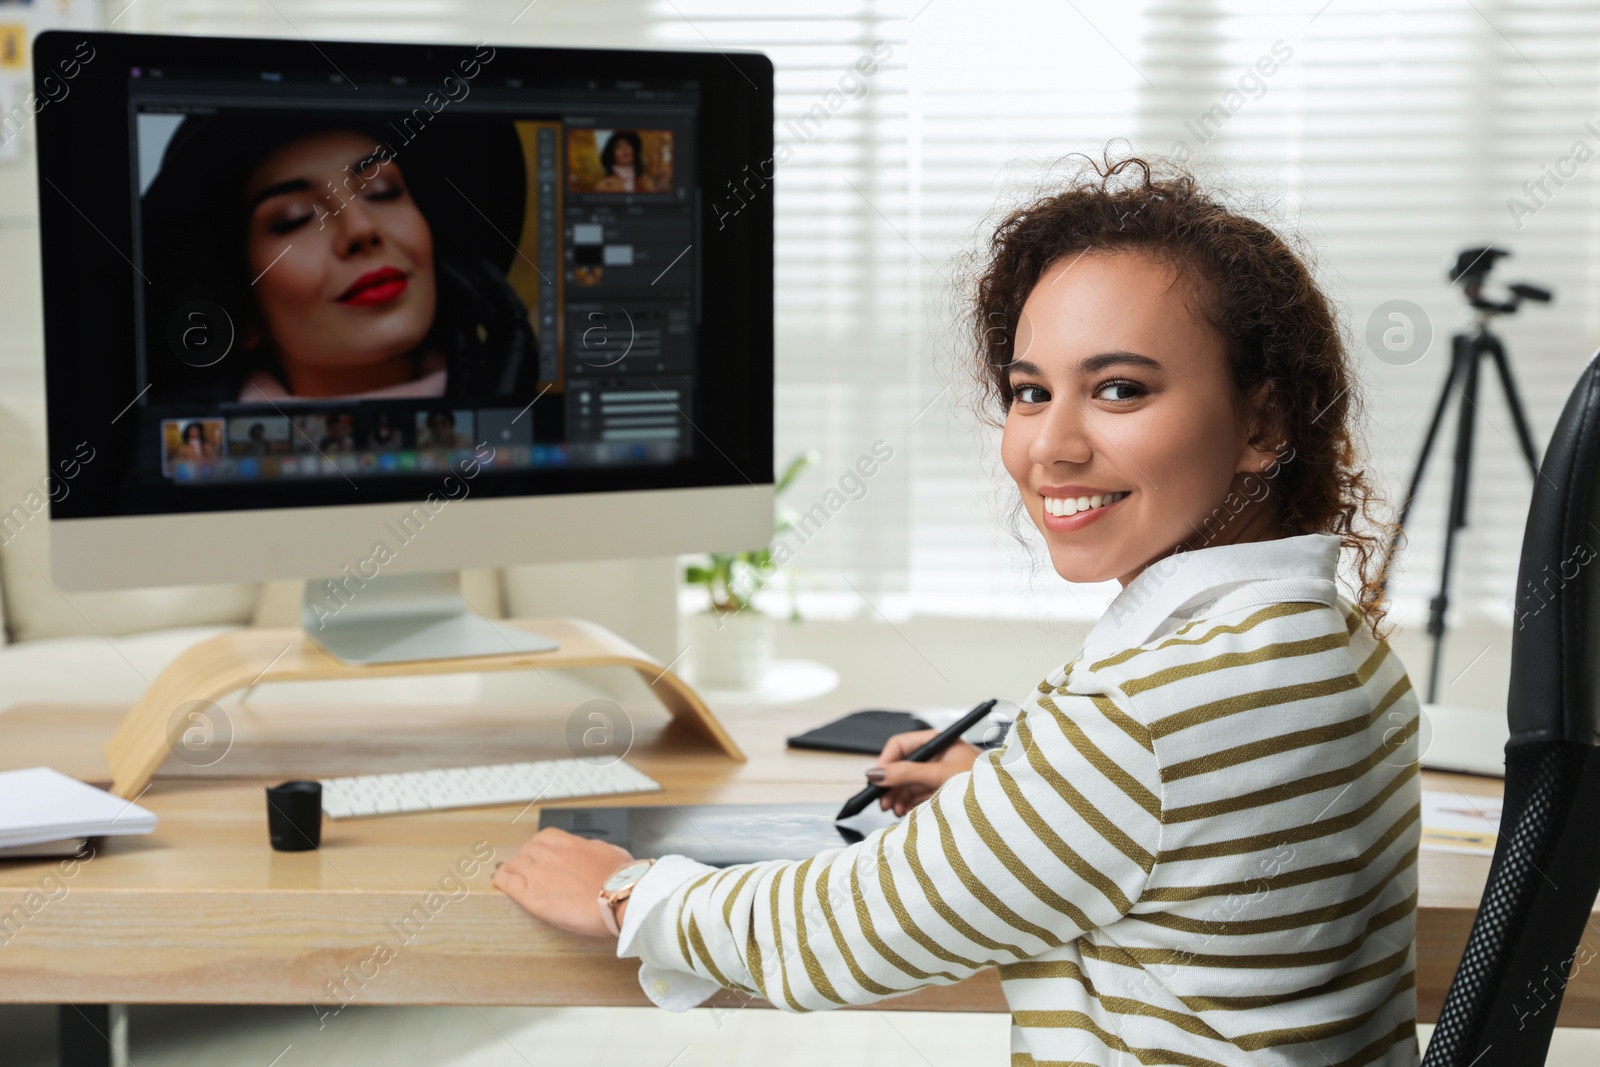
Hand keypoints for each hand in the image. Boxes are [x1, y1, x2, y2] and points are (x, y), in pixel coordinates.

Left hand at [492, 827, 635, 937]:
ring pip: (514, 865)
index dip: (538, 846)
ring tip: (507, 874)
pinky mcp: (531, 896)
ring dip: (511, 869)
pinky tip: (498, 882)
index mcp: (569, 843)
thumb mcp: (611, 852)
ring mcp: (538, 873)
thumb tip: (591, 850)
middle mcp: (550, 854)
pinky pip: (508, 883)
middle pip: (527, 851)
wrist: (620, 898)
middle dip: (525, 859)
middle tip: (524, 868)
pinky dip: (501, 880)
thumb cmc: (622, 879)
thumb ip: (594, 849)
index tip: (537, 852)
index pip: (544, 837)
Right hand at [867, 728, 979, 816]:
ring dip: (897, 796)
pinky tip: (904, 812)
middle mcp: (936, 755)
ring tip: (894, 810)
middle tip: (882, 800)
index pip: (900, 745)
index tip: (875, 779)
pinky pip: (916, 794)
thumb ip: (907, 773)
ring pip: (907, 782)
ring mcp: (938, 773)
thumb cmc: (981, 783)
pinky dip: (907, 803)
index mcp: (938, 742)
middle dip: (890, 784)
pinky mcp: (940, 790)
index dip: (885, 761)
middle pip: (901, 765)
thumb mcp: (940, 776)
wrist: (1004, 806)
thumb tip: (876, 774)